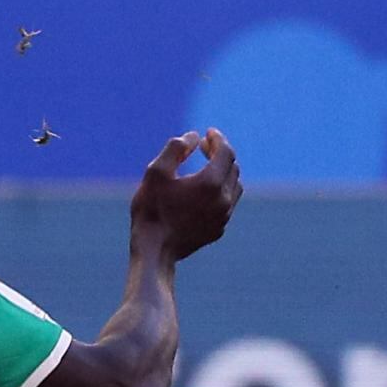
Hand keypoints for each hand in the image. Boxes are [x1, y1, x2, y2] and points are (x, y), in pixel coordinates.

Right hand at [129, 128, 241, 261]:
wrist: (154, 252)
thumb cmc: (151, 210)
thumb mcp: (156, 172)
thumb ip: (176, 148)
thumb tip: (193, 137)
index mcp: (210, 183)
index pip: (226, 152)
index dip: (217, 139)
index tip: (207, 133)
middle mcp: (223, 200)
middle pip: (232, 167)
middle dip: (219, 153)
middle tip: (203, 146)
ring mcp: (223, 217)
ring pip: (234, 186)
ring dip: (223, 172)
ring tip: (206, 166)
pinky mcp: (218, 230)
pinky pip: (227, 204)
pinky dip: (220, 191)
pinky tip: (203, 191)